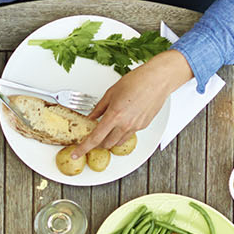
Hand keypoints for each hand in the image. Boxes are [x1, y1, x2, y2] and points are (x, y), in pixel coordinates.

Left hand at [70, 50, 192, 153]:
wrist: (157, 80)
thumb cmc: (136, 81)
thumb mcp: (111, 93)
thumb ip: (99, 108)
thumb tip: (91, 117)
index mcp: (114, 115)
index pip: (95, 138)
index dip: (83, 148)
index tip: (76, 153)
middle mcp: (125, 124)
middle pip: (106, 144)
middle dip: (97, 142)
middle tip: (92, 135)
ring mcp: (135, 127)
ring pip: (118, 142)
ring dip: (110, 139)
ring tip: (107, 128)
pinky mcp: (143, 126)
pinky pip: (128, 135)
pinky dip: (121, 133)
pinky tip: (121, 122)